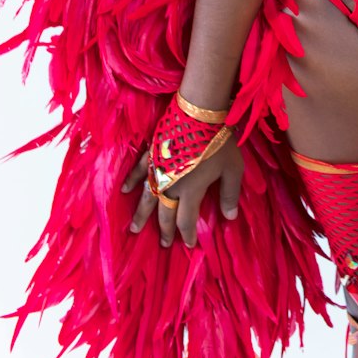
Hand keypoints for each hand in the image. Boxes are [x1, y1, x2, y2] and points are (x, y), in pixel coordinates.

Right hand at [123, 132, 243, 248]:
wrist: (200, 112)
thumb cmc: (219, 141)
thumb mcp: (233, 169)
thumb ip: (230, 194)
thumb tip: (229, 218)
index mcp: (191, 192)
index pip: (186, 220)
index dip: (187, 235)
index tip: (189, 245)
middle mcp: (171, 186)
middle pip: (165, 213)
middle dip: (165, 230)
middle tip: (163, 244)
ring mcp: (159, 170)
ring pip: (148, 198)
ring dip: (142, 214)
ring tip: (135, 229)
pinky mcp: (152, 153)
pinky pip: (138, 171)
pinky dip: (132, 180)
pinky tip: (124, 190)